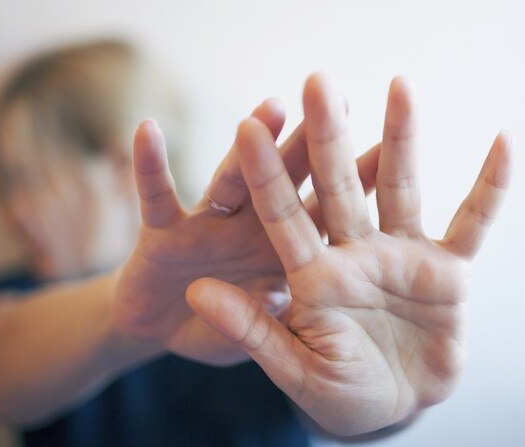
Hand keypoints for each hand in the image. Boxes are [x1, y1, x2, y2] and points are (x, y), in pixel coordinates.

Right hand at [113, 98, 380, 365]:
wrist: (160, 333)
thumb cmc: (215, 329)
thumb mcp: (252, 335)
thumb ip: (268, 321)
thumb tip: (285, 296)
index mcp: (279, 253)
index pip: (321, 213)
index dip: (351, 184)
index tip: (387, 147)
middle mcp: (248, 229)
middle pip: (284, 182)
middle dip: (309, 144)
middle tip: (338, 100)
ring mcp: (206, 225)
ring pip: (230, 180)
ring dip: (248, 146)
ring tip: (272, 109)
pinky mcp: (162, 230)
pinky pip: (156, 195)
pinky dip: (149, 166)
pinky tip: (147, 130)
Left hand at [187, 74, 512, 433]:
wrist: (392, 407)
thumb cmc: (338, 393)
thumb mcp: (293, 366)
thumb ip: (250, 328)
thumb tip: (196, 292)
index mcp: (311, 276)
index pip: (282, 216)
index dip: (266, 174)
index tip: (247, 127)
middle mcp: (352, 253)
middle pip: (337, 186)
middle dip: (328, 137)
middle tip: (319, 82)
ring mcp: (400, 256)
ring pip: (399, 188)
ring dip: (401, 139)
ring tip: (401, 86)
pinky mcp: (445, 270)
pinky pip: (472, 222)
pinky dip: (490, 188)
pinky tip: (503, 145)